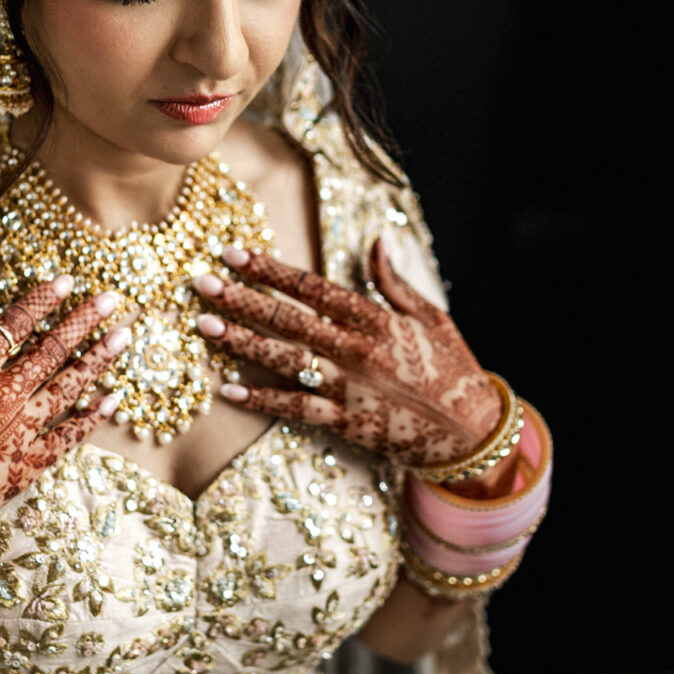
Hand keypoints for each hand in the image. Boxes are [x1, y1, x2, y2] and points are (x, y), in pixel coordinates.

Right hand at [0, 275, 128, 601]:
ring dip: (99, 359)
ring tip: (124, 335)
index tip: (67, 280)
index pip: (15, 323)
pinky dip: (93, 417)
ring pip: (70, 386)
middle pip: (53, 348)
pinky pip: (70, 437)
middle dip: (85, 320)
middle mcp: (4, 395)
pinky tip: (113, 399)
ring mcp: (21, 431)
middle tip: (112, 298)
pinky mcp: (29, 466)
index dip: (42, 299)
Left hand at [193, 237, 502, 475]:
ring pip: (284, 360)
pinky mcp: (346, 423)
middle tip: (201, 283)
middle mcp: (357, 350)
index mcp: (376, 319)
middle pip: (289, 319)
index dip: (271, 270)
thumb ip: (395, 282)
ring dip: (241, 343)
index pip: (312, 287)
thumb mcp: (431, 317)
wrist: (472, 433)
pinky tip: (228, 391)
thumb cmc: (453, 371)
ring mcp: (349, 387)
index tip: (235, 254)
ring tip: (204, 326)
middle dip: (242, 299)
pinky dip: (261, 400)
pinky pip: (296, 409)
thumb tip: (376, 240)